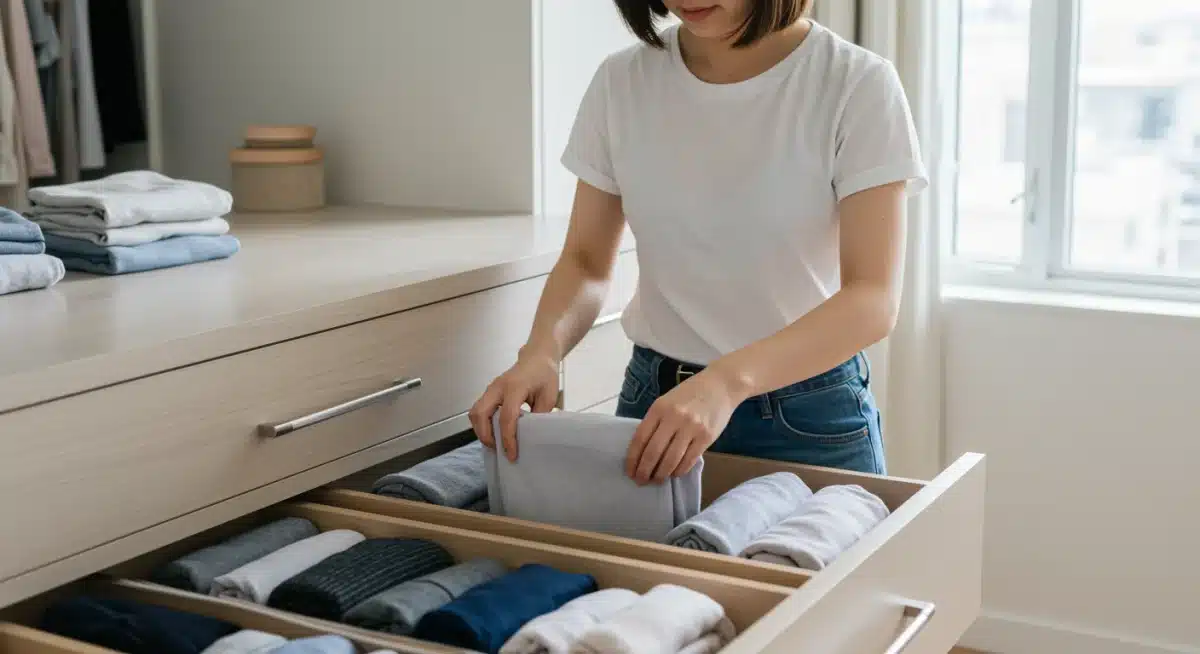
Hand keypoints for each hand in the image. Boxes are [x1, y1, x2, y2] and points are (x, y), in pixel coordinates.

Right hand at [468, 349, 558, 461]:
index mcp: (515, 387)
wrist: (537, 358)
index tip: (512, 454)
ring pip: (475, 413)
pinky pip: (478, 410)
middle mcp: (498, 387)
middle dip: (486, 436)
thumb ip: (539, 415)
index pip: (506, 417)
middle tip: (498, 449)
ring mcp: (491, 389)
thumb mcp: (549, 396)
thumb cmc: (544, 375)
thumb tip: (529, 436)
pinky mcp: (489, 393)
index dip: (507, 439)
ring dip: (481, 430)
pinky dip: (482, 424)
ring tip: (495, 443)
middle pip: (480, 414)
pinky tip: (493, 433)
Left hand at [625, 368, 741, 484]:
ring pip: (671, 460)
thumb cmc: (690, 394)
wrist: (720, 385)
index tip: (629, 471)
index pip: (640, 438)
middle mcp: (674, 418)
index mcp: (659, 408)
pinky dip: (679, 470)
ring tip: (657, 480)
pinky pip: (689, 460)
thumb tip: (642, 450)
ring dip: (661, 474)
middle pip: (653, 452)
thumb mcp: (666, 401)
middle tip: (641, 481)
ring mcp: (692, 428)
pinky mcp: (706, 437)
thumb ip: (655, 422)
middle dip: (644, 471)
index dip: (633, 458)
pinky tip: (673, 473)